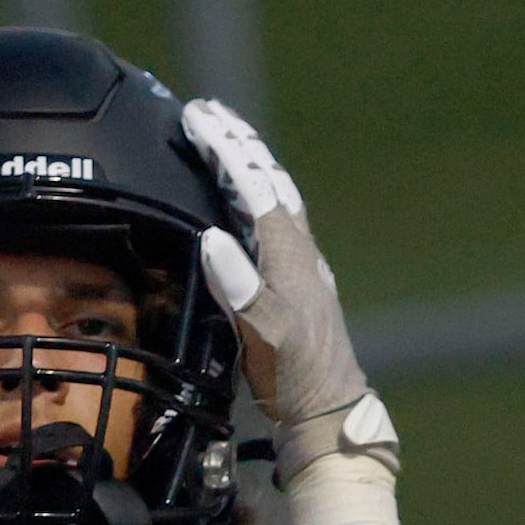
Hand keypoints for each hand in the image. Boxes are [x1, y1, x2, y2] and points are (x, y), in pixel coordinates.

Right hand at [179, 100, 397, 486]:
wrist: (327, 411)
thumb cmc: (299, 377)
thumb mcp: (269, 335)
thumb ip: (243, 288)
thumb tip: (214, 237)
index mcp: (289, 253)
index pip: (254, 184)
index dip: (226, 148)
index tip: (197, 118)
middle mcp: (296, 250)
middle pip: (266, 179)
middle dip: (235, 143)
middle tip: (204, 113)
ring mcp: (296, 265)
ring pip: (270, 196)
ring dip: (244, 165)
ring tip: (219, 143)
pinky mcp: (291, 283)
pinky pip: (268, 223)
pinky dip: (249, 199)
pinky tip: (239, 205)